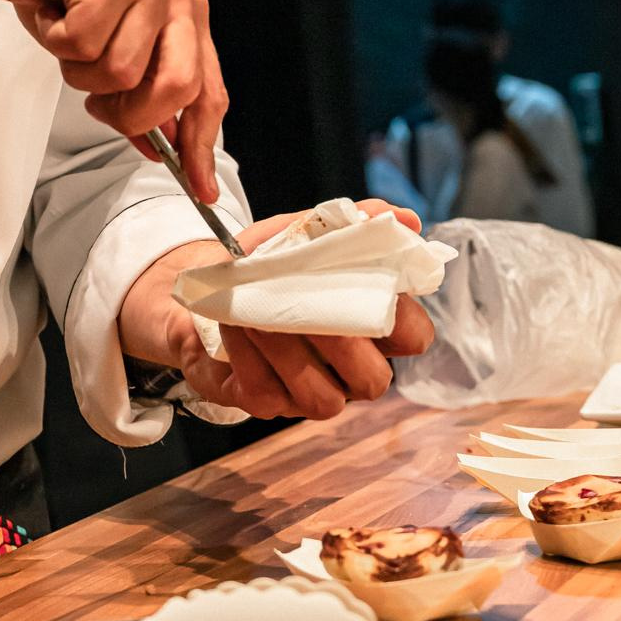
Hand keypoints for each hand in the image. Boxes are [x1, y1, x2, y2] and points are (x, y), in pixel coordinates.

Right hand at [0, 0, 227, 200]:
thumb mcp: (104, 44)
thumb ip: (136, 91)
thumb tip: (160, 146)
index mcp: (186, 12)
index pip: (208, 91)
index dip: (201, 144)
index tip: (199, 186)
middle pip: (173, 90)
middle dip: (125, 111)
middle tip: (95, 98)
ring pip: (118, 72)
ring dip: (77, 67)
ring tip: (67, 31)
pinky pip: (81, 44)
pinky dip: (54, 38)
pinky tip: (52, 10)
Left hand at [119, 198, 437, 419]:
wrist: (206, 286)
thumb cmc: (268, 264)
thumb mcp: (302, 234)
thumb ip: (349, 224)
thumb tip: (402, 218)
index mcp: (370, 330)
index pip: (414, 338)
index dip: (403, 319)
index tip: (373, 286)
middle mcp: (347, 372)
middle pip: (374, 379)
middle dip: (343, 342)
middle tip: (311, 302)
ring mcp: (307, 395)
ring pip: (322, 398)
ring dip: (290, 350)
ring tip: (260, 312)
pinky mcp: (264, 403)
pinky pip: (266, 391)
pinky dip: (249, 354)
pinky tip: (236, 324)